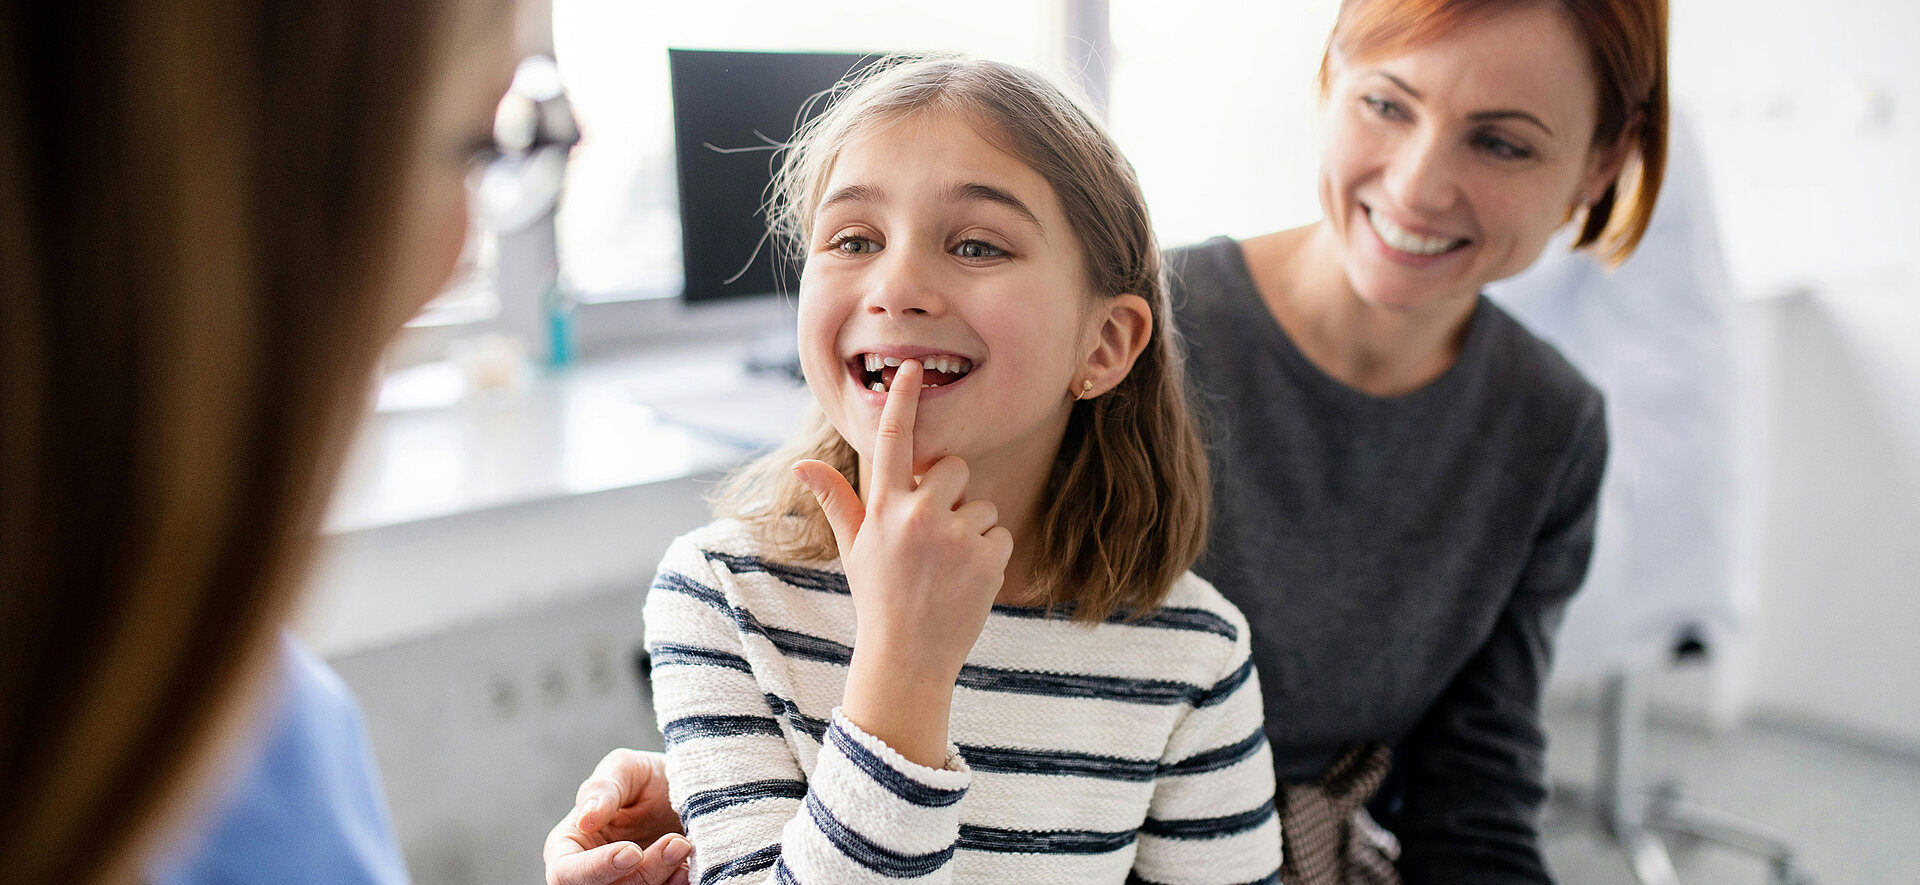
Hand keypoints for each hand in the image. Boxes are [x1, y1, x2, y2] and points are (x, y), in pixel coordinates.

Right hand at [543, 748, 688, 884]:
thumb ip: (602, 789)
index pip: (565, 873)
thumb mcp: (625, 768)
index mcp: (570, 845)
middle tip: (676, 843)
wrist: (689, 791)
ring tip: (684, 845)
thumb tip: (585, 820)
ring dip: (662, 877)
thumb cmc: (648, 778)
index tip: (633, 851)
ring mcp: (623, 883)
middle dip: (643, 873)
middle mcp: (591, 872)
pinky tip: (689, 865)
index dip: (595, 868)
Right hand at [793, 359, 1012, 765]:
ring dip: (971, 529)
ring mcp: (955, 535)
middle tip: (933, 536)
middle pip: (953, 467)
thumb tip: (802, 463)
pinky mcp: (987, 555)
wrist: (908, 658)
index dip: (902, 401)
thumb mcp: (853, 548)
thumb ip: (836, 500)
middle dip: (950, 493)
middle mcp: (917, 515)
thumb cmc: (879, 597)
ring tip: (947, 567)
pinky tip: (967, 580)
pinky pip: (1001, 532)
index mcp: (883, 508)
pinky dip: (991, 554)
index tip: (911, 367)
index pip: (892, 442)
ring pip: (981, 503)